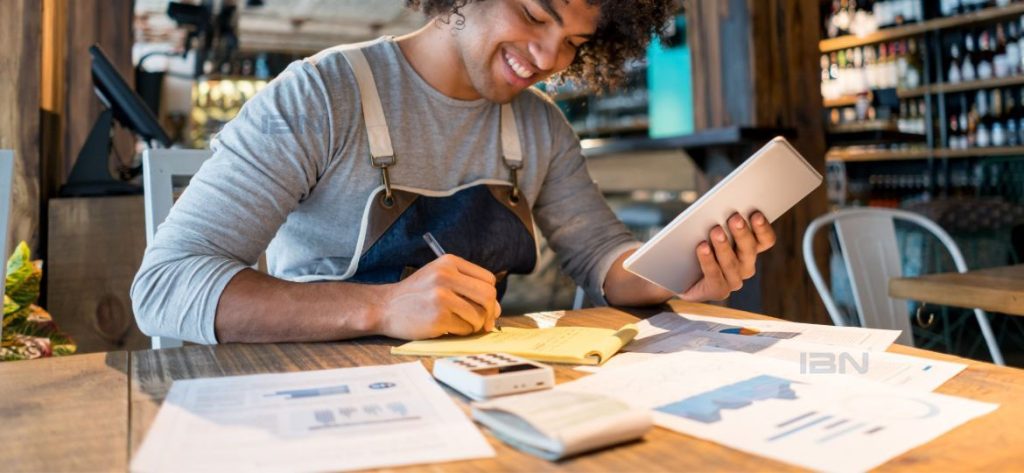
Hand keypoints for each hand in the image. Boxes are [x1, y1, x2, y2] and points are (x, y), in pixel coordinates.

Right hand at [377, 254, 500, 339]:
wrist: (384, 307)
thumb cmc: (416, 294)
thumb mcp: (439, 277)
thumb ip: (467, 287)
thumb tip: (497, 310)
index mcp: (449, 262)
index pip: (488, 279)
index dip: (490, 296)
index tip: (485, 307)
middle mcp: (446, 276)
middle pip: (488, 296)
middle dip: (490, 312)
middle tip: (484, 323)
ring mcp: (441, 297)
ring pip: (478, 315)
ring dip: (475, 325)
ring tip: (460, 324)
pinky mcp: (437, 318)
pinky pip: (464, 329)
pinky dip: (462, 332)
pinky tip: (448, 328)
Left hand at [680, 211, 775, 301]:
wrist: (675, 273)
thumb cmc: (695, 244)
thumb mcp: (708, 228)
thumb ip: (719, 219)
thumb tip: (722, 207)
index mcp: (750, 248)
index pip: (766, 240)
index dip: (763, 228)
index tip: (756, 214)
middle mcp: (746, 266)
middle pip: (749, 250)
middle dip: (742, 233)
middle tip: (735, 218)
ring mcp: (733, 280)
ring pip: (732, 263)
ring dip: (724, 246)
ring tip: (715, 231)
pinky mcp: (717, 290)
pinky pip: (714, 276)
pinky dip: (708, 261)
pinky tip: (702, 247)